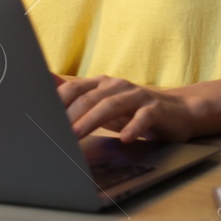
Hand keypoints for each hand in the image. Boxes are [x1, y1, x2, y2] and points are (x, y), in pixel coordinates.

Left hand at [59, 76, 199, 141]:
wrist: (178, 111)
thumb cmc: (134, 110)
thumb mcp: (104, 103)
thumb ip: (77, 95)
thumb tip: (46, 82)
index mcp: (102, 84)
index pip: (74, 89)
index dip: (57, 103)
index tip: (42, 120)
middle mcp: (118, 86)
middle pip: (90, 97)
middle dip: (71, 115)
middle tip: (55, 133)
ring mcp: (138, 96)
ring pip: (112, 105)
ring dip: (92, 120)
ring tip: (77, 135)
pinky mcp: (156, 110)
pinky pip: (144, 118)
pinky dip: (133, 128)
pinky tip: (125, 138)